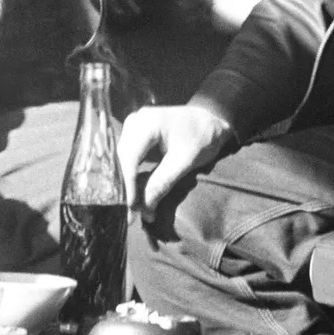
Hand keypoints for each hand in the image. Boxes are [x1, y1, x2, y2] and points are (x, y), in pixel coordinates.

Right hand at [119, 103, 234, 221]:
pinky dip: (131, 175)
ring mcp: (133, 126)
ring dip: (126, 183)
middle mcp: (134, 121)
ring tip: (133, 207)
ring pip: (123, 159)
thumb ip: (162, 183)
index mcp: (146, 123)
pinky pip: (128, 157)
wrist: (210, 120)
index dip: (129, 186)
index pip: (129, 158)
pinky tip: (134, 192)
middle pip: (123, 159)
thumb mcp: (185, 161)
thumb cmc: (202, 137)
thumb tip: (145, 210)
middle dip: (126, 187)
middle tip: (132, 214)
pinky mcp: (136, 134)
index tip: (132, 210)